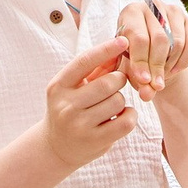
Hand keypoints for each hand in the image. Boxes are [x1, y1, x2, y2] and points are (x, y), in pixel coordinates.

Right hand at [42, 38, 135, 169]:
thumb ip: (95, 69)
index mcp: (58, 86)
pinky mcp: (95, 141)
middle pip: (108, 83)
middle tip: (116, 84)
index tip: (123, 40)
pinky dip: (130, 115)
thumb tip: (119, 49)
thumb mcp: (74, 88)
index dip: (105, 49)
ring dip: (122, 100)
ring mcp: (79, 125)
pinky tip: (122, 116)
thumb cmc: (70, 109)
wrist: (57, 147)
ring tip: (113, 105)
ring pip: (118, 102)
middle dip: (119, 80)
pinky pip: (126, 121)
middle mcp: (66, 105)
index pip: (84, 62)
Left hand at [116, 0, 187, 94]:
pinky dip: (186, 60)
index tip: (145, 81)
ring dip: (171, 64)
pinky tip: (175, 69)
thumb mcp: (131, 69)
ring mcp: (174, 11)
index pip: (139, 38)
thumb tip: (147, 93)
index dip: (142, 62)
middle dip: (158, 66)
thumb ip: (138, 80)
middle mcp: (153, 6)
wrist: (154, 54)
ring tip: (162, 76)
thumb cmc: (136, 58)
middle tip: (156, 85)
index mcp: (131, 12)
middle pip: (160, 40)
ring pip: (178, 42)